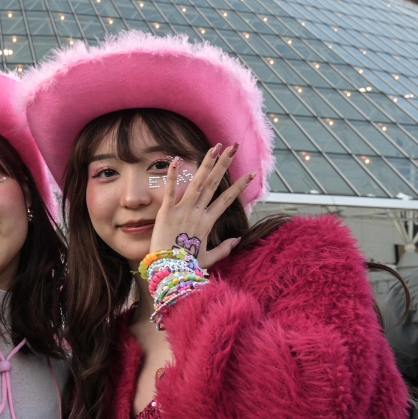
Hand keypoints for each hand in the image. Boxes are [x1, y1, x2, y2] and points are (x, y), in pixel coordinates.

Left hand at [149, 143, 255, 269]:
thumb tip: (237, 239)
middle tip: (233, 147)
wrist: (169, 271)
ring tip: (214, 147)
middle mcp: (198, 213)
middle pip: (214, 184)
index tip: (251, 174)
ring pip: (197, 183)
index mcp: (207, 223)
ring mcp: (183, 211)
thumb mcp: (208, 258)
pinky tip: (176, 159)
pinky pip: (170, 191)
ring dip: (206, 164)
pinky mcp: (166, 212)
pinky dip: (173, 175)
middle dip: (224, 164)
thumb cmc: (186, 266)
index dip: (239, 186)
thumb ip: (224, 249)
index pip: (227, 200)